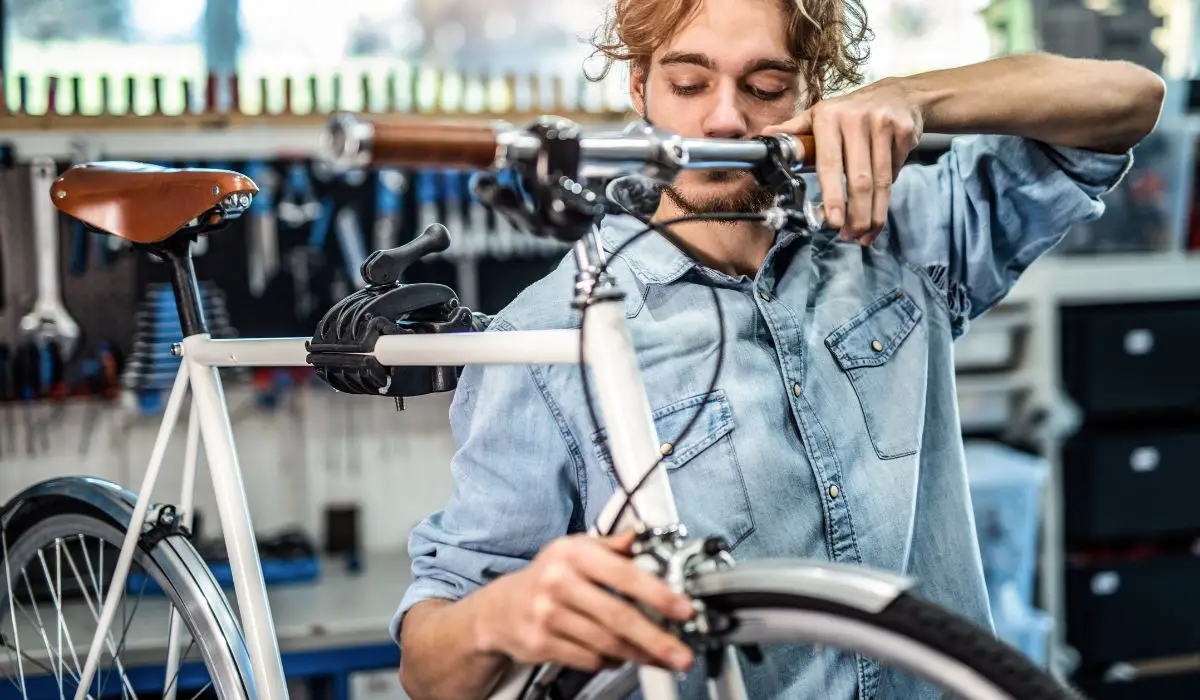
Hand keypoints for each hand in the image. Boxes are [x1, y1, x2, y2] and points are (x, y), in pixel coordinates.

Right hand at [474, 531, 695, 672]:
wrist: (498, 610)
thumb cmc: (545, 577)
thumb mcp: (574, 549)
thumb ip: (612, 546)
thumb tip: (645, 538)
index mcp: (573, 554)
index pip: (623, 575)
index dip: (658, 594)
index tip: (683, 609)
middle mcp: (558, 583)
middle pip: (618, 617)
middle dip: (656, 639)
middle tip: (681, 653)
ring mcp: (548, 616)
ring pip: (607, 644)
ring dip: (640, 654)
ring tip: (661, 657)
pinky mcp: (542, 644)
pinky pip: (590, 659)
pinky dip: (612, 661)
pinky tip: (620, 655)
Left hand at [766, 77, 923, 245]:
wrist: (897, 94)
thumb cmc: (850, 111)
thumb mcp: (819, 115)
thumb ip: (793, 131)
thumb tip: (764, 138)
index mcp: (829, 118)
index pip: (830, 164)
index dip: (833, 196)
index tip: (834, 221)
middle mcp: (856, 120)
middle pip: (859, 180)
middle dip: (856, 214)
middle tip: (850, 235)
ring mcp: (883, 125)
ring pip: (880, 182)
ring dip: (873, 214)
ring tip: (865, 233)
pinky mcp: (904, 133)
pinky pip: (894, 173)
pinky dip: (886, 194)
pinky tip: (880, 204)